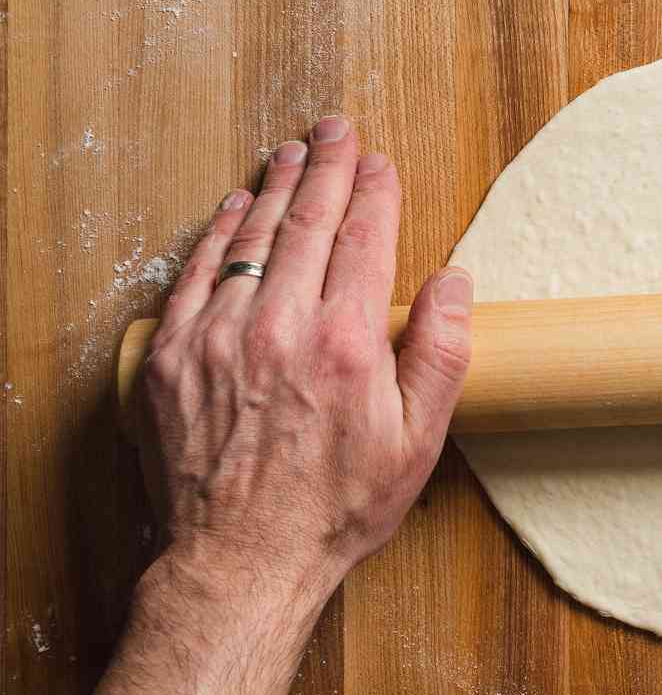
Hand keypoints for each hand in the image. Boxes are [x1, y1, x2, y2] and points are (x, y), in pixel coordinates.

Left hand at [136, 119, 472, 603]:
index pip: (364, 236)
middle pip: (307, 220)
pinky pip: (197, 273)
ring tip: (290, 153)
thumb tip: (454, 280)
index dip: (373, 190)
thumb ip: (443, 352)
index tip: (379, 163)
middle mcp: (280, 326)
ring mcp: (220, 338)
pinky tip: (235, 207)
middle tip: (335, 129)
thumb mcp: (418, 441)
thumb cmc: (334, 507)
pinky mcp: (174, 357)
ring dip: (274, 186)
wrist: (240, 565)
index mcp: (345, 340)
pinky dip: (219, 233)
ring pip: (251, 238)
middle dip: (326, 165)